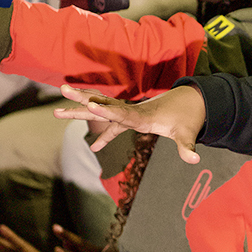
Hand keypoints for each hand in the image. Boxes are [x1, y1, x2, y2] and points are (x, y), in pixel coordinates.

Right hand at [55, 85, 205, 163]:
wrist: (190, 104)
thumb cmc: (188, 118)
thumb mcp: (188, 132)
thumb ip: (187, 146)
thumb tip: (195, 159)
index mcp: (143, 116)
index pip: (122, 113)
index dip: (106, 111)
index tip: (89, 105)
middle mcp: (132, 112)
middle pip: (103, 106)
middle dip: (82, 100)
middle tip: (61, 92)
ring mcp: (129, 114)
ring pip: (101, 111)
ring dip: (80, 109)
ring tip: (57, 111)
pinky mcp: (131, 120)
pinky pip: (111, 125)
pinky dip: (102, 134)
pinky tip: (92, 147)